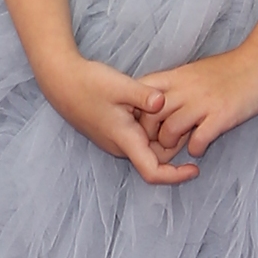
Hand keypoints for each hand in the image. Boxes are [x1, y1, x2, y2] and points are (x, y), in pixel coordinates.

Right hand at [37, 54, 195, 185]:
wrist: (61, 81)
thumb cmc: (88, 83)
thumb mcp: (119, 85)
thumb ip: (143, 95)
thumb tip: (163, 102)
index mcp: (124, 139)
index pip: (152, 171)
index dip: (175, 176)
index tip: (196, 169)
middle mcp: (120, 145)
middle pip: (155, 158)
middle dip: (175, 144)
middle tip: (187, 119)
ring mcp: (115, 139)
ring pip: (148, 146)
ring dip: (163, 134)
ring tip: (173, 109)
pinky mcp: (113, 131)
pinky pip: (139, 137)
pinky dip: (152, 127)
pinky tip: (155, 106)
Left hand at [143, 40, 257, 161]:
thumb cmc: (234, 67)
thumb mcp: (197, 71)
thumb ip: (178, 85)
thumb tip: (163, 104)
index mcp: (178, 76)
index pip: (140, 92)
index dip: (137, 112)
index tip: (144, 122)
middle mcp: (186, 89)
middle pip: (149, 116)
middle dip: (150, 136)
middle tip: (160, 143)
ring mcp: (204, 102)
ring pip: (169, 131)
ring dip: (171, 145)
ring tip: (181, 145)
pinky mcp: (222, 115)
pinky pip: (198, 140)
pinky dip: (195, 149)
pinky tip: (201, 147)